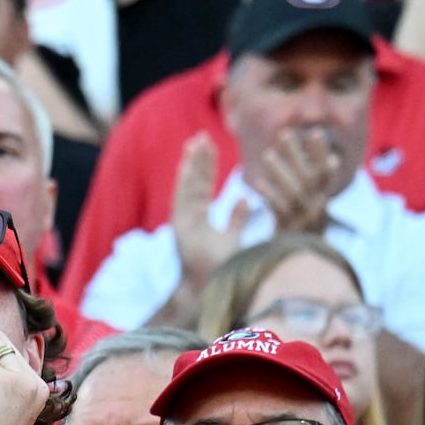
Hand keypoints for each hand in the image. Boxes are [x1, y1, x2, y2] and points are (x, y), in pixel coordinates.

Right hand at [171, 132, 248, 289]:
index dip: (206, 168)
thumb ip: (235, 219)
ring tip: (196, 141)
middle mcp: (187, 218)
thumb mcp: (232, 238)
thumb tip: (244, 199)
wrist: (211, 287)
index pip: (202, 188)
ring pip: (187, 186)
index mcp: (198, 220)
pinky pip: (183, 196)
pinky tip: (190, 161)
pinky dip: (186, 178)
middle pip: (193, 183)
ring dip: (191, 164)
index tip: (210, 148)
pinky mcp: (180, 225)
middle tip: (202, 137)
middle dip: (198, 160)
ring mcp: (182, 222)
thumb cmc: (221, 268)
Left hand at [257, 126, 339, 233]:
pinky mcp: (291, 235)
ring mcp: (306, 223)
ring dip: (282, 172)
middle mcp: (318, 212)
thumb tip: (295, 167)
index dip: (320, 154)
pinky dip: (271, 196)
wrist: (295, 275)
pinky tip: (257, 184)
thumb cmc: (295, 243)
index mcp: (321, 204)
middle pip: (311, 178)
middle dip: (298, 155)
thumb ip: (300, 192)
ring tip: (267, 155)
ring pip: (296, 192)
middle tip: (284, 133)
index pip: (325, 174)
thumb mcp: (302, 216)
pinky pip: (281, 212)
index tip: (313, 132)